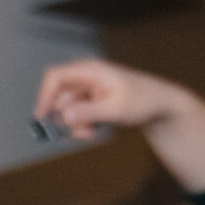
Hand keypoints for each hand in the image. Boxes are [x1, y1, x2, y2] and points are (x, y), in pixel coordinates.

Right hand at [33, 59, 204, 193]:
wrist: (162, 105)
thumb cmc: (143, 100)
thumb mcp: (116, 109)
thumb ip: (89, 112)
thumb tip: (65, 117)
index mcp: (91, 70)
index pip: (56, 77)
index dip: (45, 96)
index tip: (42, 116)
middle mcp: (86, 77)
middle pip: (60, 97)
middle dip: (66, 118)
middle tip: (80, 133)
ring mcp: (89, 89)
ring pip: (69, 109)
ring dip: (77, 125)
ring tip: (94, 134)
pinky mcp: (93, 101)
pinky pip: (79, 114)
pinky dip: (84, 126)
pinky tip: (97, 131)